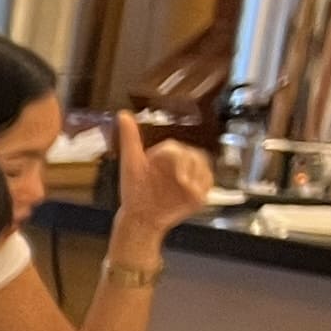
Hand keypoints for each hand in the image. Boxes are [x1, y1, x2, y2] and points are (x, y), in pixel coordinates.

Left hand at [109, 111, 217, 241]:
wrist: (142, 216)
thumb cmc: (133, 190)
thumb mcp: (130, 163)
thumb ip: (130, 139)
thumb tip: (122, 114)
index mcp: (165, 153)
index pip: (175, 149)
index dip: (177, 159)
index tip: (174, 174)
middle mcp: (180, 161)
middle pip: (194, 156)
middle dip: (189, 169)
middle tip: (182, 183)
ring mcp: (191, 175)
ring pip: (204, 169)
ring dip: (197, 179)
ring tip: (185, 191)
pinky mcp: (199, 189)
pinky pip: (208, 183)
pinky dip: (203, 188)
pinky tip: (193, 196)